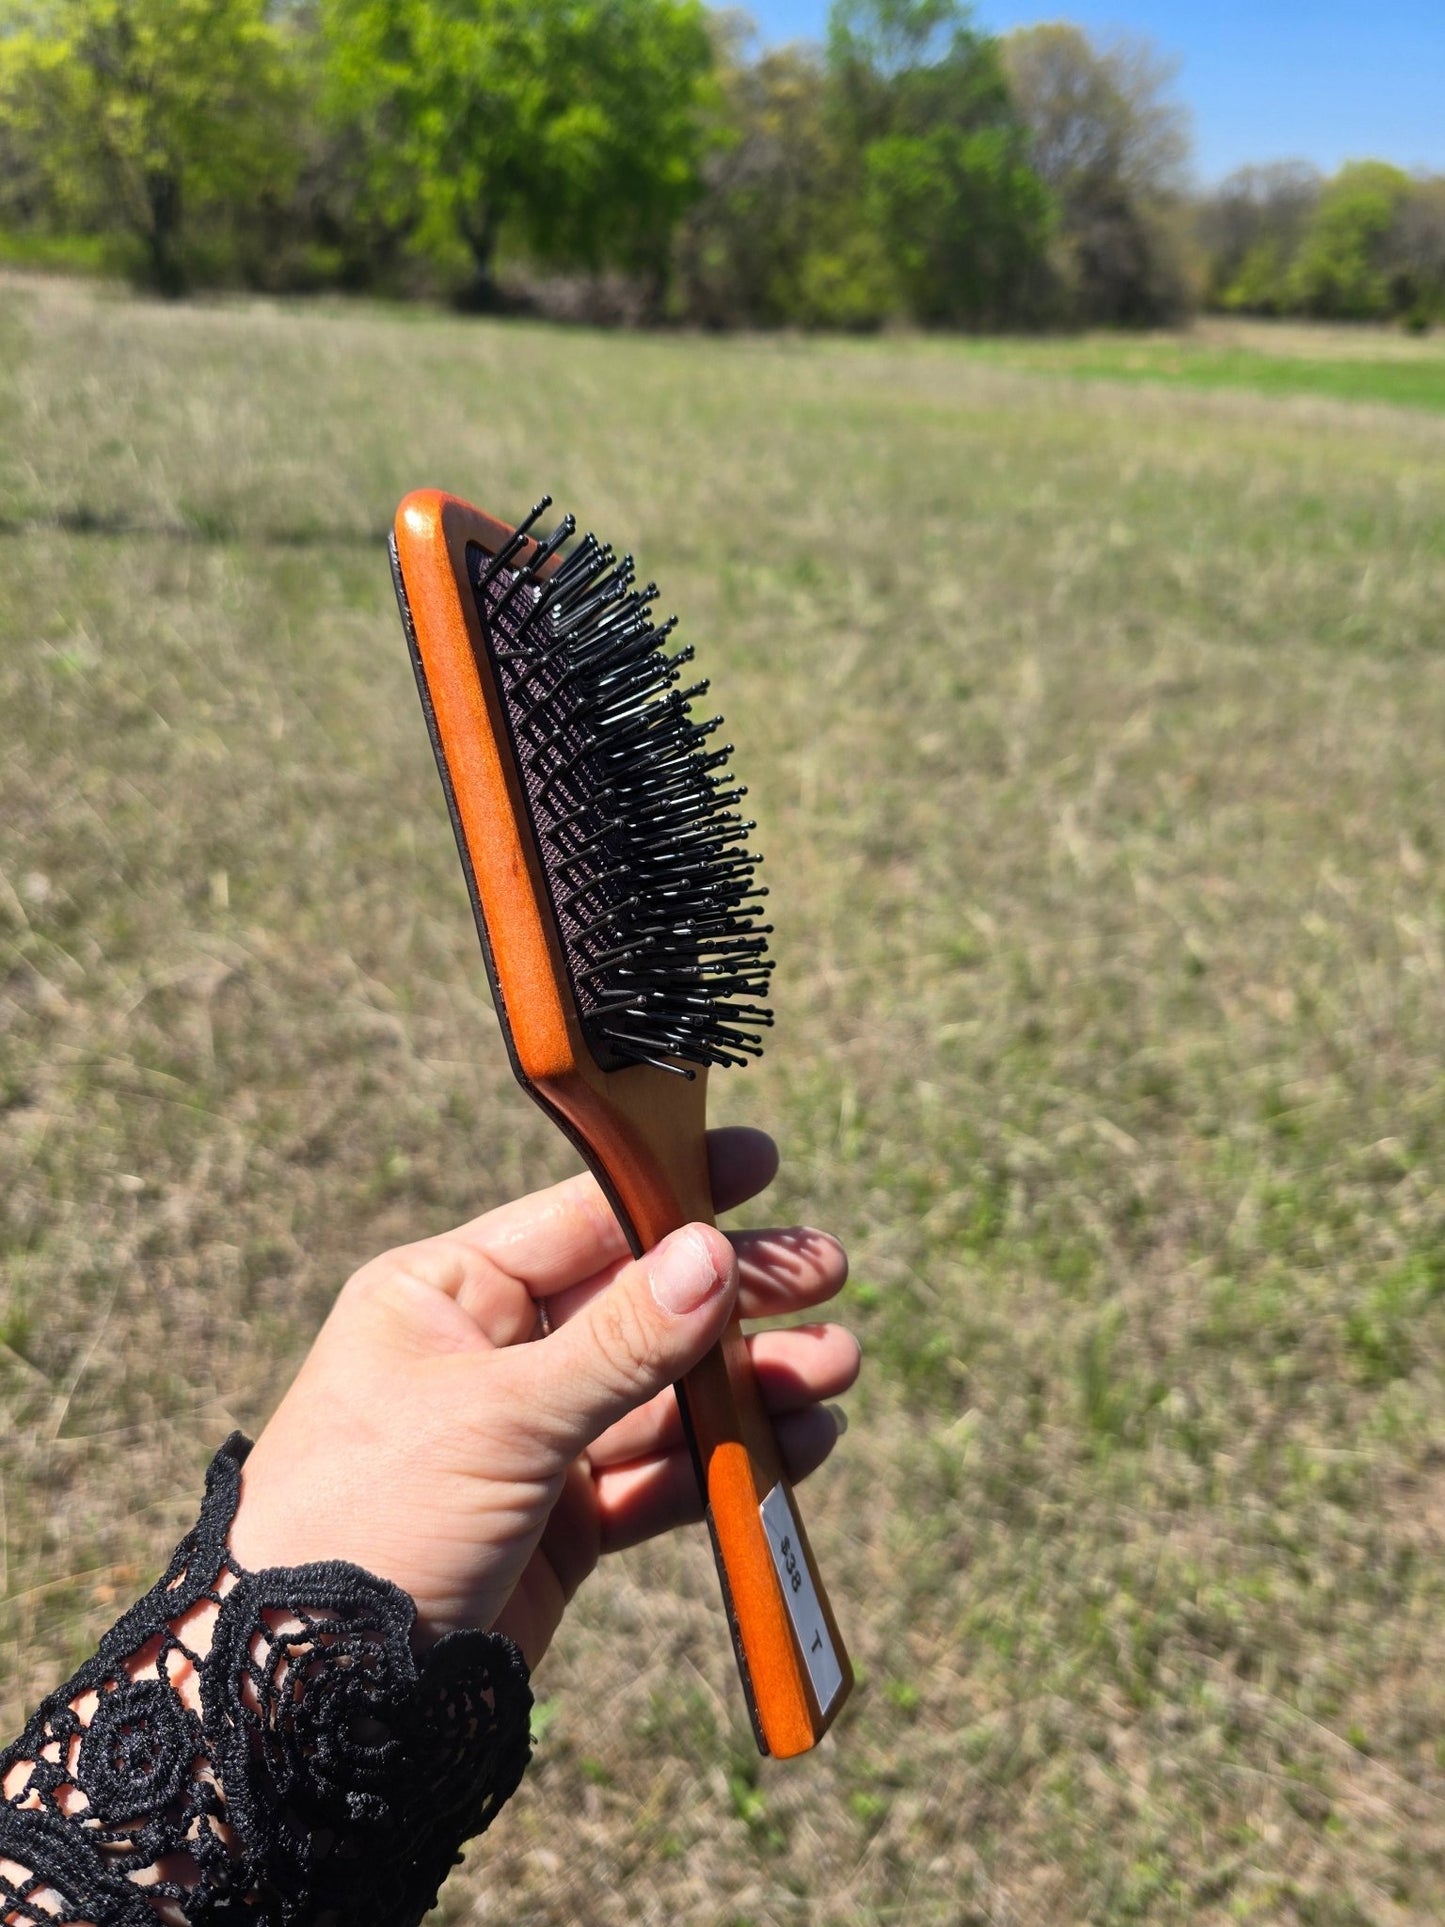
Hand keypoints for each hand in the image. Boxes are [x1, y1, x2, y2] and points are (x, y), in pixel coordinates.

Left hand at [229, 1129, 857, 1668]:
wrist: (311, 1701)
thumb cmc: (373, 1519)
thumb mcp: (498, 1417)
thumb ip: (618, 1341)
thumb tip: (713, 1253)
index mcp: (445, 1295)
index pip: (578, 1220)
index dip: (670, 1191)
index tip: (760, 1163)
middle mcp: (489, 1355)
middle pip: (636, 1304)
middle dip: (732, 1294)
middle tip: (828, 1273)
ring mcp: (529, 1440)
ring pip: (659, 1394)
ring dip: (746, 1383)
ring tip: (835, 1368)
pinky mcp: (561, 1524)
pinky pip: (657, 1476)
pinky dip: (726, 1463)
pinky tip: (799, 1441)